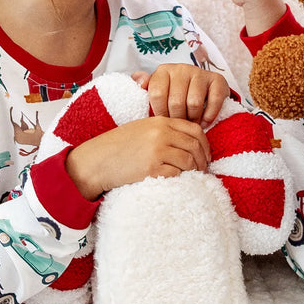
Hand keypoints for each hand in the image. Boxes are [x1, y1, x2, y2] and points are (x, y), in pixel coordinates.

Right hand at [65, 117, 210, 198]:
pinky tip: (179, 181)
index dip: (205, 144)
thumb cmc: (118, 146)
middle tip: (203, 170)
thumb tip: (187, 143)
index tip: (206, 155)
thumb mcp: (141, 129)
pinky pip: (177, 174)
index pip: (194, 129)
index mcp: (160, 121)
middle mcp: (161, 133)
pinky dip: (181, 178)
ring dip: (195, 171)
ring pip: (189, 161)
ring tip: (193, 177)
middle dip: (203, 160)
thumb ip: (163, 130)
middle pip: (194, 146)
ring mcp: (157, 150)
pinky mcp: (152, 168)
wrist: (97, 160)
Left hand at [133, 64, 229, 123]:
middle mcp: (182, 68)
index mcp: (164, 70)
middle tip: (179, 125)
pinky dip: (209, 116)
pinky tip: (204, 121)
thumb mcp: (156, 89)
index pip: (157, 95)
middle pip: (176, 102)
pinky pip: (213, 101)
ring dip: (193, 119)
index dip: (160, 113)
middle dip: (177, 119)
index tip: (164, 121)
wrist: (201, 90)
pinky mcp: (218, 80)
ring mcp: (200, 73)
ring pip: (194, 103)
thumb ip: (143, 86)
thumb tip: (141, 82)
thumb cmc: (174, 94)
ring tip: (190, 123)